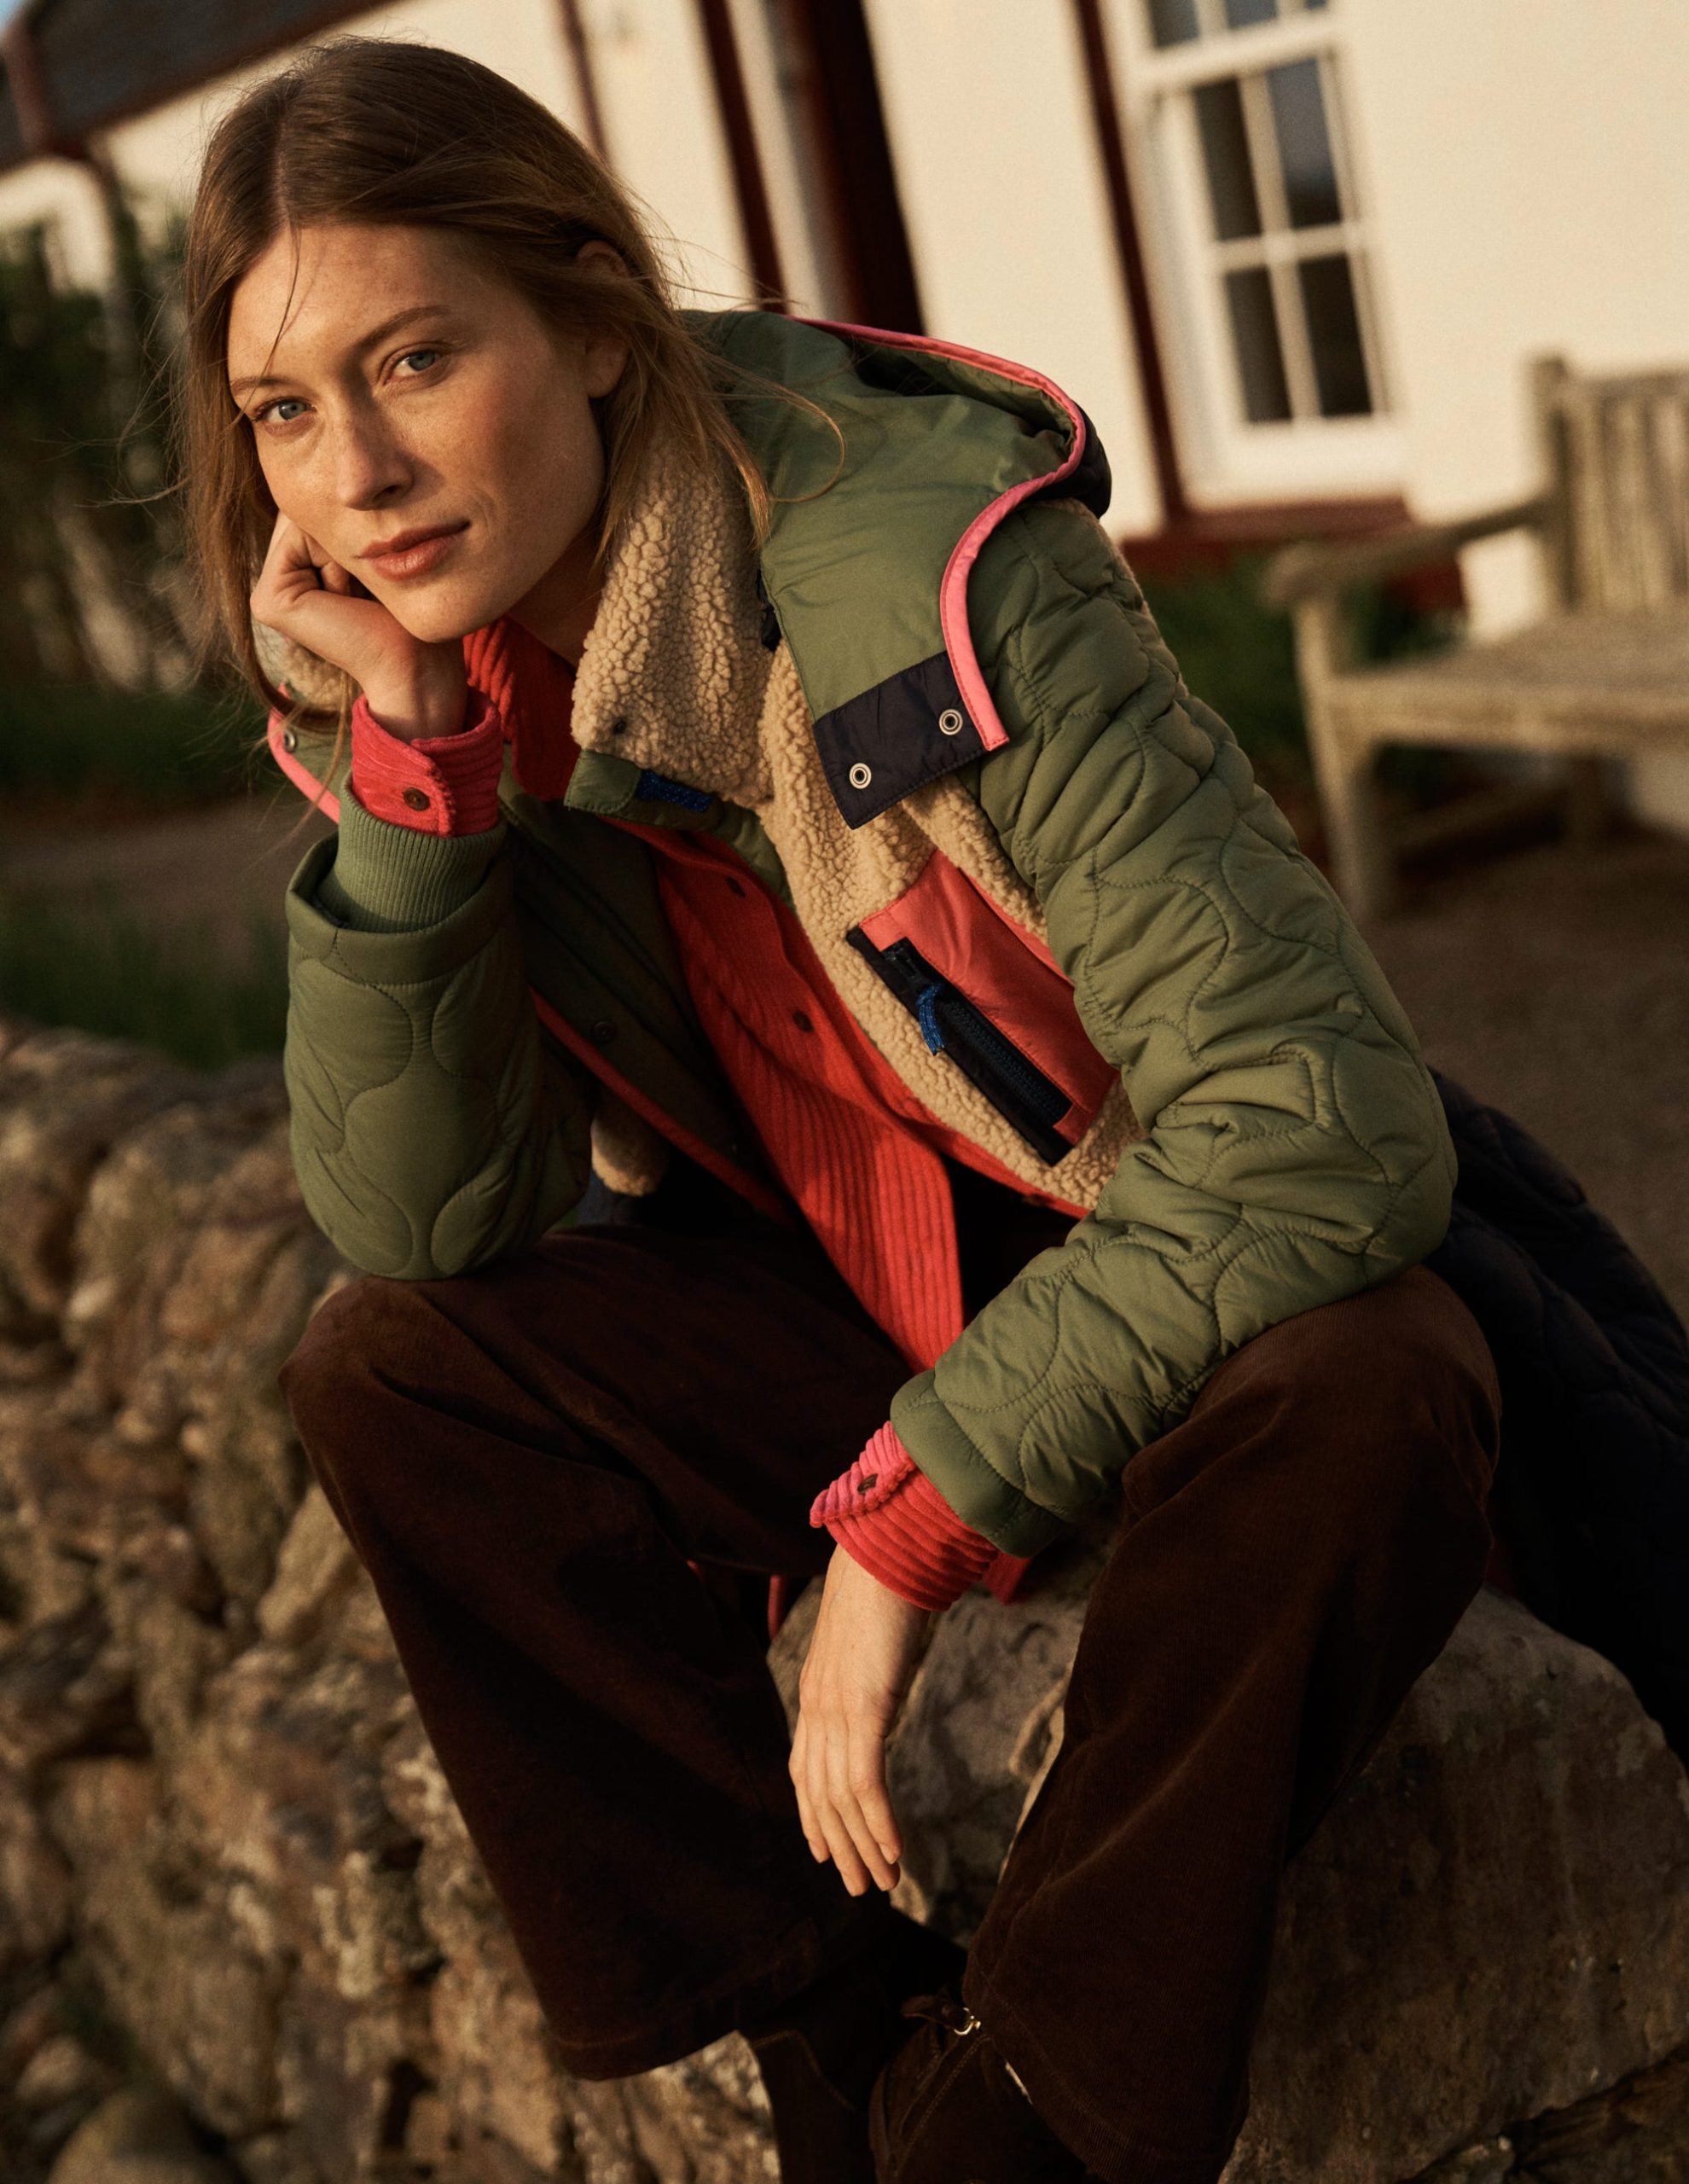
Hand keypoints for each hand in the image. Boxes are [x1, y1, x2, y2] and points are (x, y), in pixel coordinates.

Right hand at [251, 511, 466, 739]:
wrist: (417, 665)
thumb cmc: (410, 613)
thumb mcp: (378, 551)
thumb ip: (347, 517)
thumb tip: (336, 468)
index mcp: (300, 570)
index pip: (317, 509)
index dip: (354, 520)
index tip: (379, 565)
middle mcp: (279, 579)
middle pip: (307, 509)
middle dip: (345, 532)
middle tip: (369, 584)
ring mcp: (267, 593)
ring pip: (304, 518)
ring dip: (343, 547)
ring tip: (360, 592)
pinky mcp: (269, 602)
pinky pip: (300, 539)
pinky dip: (333, 560)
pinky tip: (347, 597)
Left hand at [791, 1545, 932, 1894]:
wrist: (889, 1550)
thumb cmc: (889, 1584)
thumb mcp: (873, 1637)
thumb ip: (870, 1666)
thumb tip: (884, 1680)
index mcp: (816, 1689)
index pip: (805, 1768)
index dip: (813, 1815)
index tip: (828, 1852)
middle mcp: (817, 1705)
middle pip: (819, 1794)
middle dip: (840, 1845)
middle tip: (863, 1887)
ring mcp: (836, 1708)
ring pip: (841, 1798)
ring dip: (864, 1847)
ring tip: (884, 1883)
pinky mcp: (863, 1707)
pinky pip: (866, 1782)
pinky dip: (878, 1824)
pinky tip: (896, 1854)